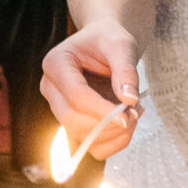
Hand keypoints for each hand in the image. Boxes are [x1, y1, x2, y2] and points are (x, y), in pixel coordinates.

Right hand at [39, 22, 141, 159]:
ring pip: (82, 136)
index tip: (128, 114)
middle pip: (73, 120)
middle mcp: (51, 88)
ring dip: (114, 133)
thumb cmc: (109, 40)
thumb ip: (125, 70)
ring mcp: (60, 109)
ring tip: (135, 111)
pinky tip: (128, 123)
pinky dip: (115, 142)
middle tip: (137, 111)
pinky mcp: (74, 124)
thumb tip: (129, 100)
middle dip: (108, 123)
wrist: (105, 44)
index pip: (75, 96)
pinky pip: (93, 147)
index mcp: (55, 63)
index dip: (101, 109)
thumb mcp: (121, 45)